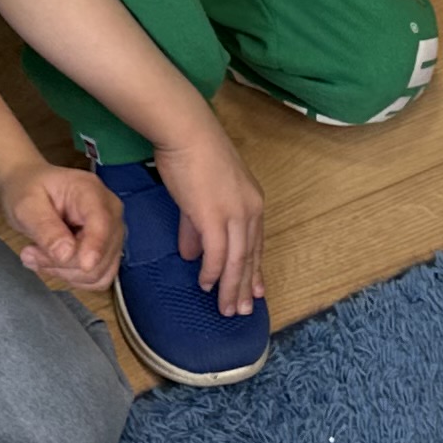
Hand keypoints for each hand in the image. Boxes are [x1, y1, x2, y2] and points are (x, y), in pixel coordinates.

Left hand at [0, 161, 123, 290]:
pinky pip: (97, 278)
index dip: (96, 247)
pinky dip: (72, 277)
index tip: (85, 265)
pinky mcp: (106, 251)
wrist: (29, 187)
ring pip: (99, 271)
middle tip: (30, 252)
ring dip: (64, 272)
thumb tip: (66, 254)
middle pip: (101, 254)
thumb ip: (45, 228)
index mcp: (91, 191)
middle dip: (63, 262)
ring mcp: (110, 232)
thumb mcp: (26, 205)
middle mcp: (109, 212)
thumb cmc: (29, 189)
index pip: (102, 223)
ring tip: (38, 255)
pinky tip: (52, 262)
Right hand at [157, 117, 267, 314]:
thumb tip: (192, 254)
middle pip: (250, 256)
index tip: (255, 290)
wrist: (186, 132)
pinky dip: (213, 272)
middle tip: (243, 310)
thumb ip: (197, 227)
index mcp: (252, 202)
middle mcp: (250, 210)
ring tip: (227, 309)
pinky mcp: (214, 216)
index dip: (254, 269)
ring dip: (232, 287)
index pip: (256, 243)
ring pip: (237, 260)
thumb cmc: (192, 155)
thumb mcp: (200, 194)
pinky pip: (217, 254)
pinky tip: (207, 285)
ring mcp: (234, 213)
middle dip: (246, 286)